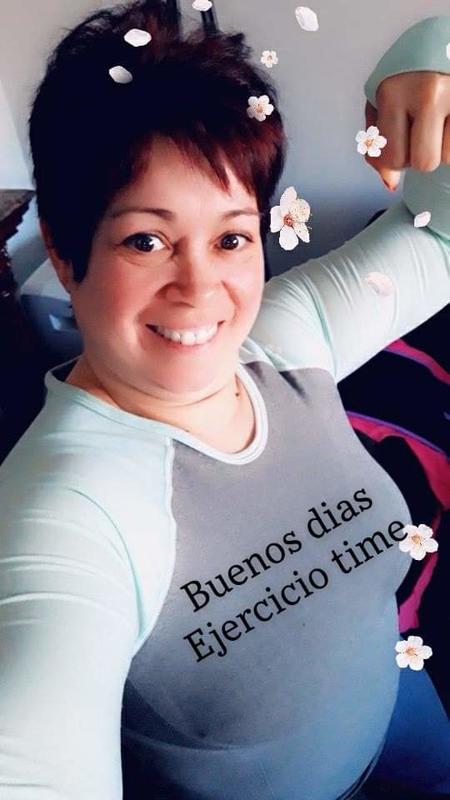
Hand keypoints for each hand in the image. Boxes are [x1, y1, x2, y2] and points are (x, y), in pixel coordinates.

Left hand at [363, 71, 449, 190]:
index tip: (399, 141)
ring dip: (441, 147)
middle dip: (419, 155)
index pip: (393, 159)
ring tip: (437, 121)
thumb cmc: (407, 75)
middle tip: (420, 133)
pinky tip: (448, 120)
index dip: (394, 159)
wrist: (440, 42)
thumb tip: (390, 182)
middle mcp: (428, 93)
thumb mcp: (381, 103)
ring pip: (448, 157)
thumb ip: (378, 145)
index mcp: (394, 92)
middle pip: (425, 163)